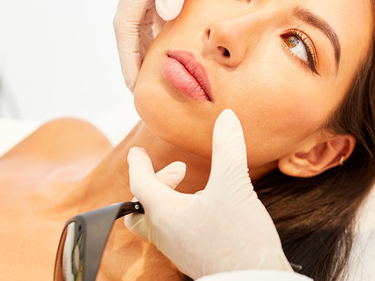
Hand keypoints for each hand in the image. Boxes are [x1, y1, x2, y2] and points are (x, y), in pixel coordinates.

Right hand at [114, 0, 239, 89]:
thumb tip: (165, 15)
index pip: (125, 26)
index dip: (127, 56)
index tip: (132, 83)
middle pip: (132, 30)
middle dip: (134, 59)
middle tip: (144, 90)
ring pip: (146, 23)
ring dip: (149, 48)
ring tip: (158, 75)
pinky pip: (160, 13)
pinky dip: (165, 32)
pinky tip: (177, 45)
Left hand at [126, 109, 292, 278]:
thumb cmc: (237, 237)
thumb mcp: (234, 185)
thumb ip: (228, 148)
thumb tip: (227, 117)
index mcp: (165, 214)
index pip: (139, 183)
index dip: (138, 163)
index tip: (136, 152)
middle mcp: (166, 234)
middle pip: (140, 210)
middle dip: (155, 185)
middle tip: (179, 171)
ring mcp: (180, 249)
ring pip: (160, 222)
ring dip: (171, 200)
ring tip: (198, 188)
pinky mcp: (196, 258)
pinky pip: (178, 234)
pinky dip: (185, 215)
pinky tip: (212, 210)